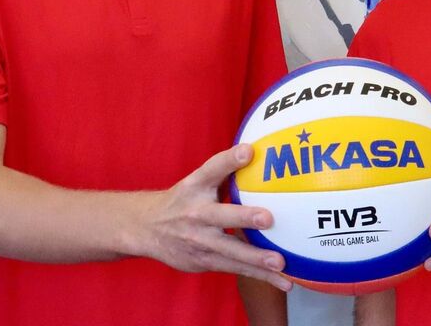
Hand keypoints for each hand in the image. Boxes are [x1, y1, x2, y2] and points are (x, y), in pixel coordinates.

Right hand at [135, 144, 291, 290]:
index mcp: (195, 188)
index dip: (230, 160)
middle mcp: (196, 214)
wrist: (146, 229)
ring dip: (256, 259)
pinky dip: (259, 276)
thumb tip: (256, 150)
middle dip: (244, 218)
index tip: (248, 151)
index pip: (212, 169)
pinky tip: (284, 281)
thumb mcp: (196, 180)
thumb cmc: (182, 200)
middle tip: (268, 218)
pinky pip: (235, 269)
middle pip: (221, 216)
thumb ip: (224, 168)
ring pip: (230, 251)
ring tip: (280, 263)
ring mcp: (199, 242)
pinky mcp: (204, 262)